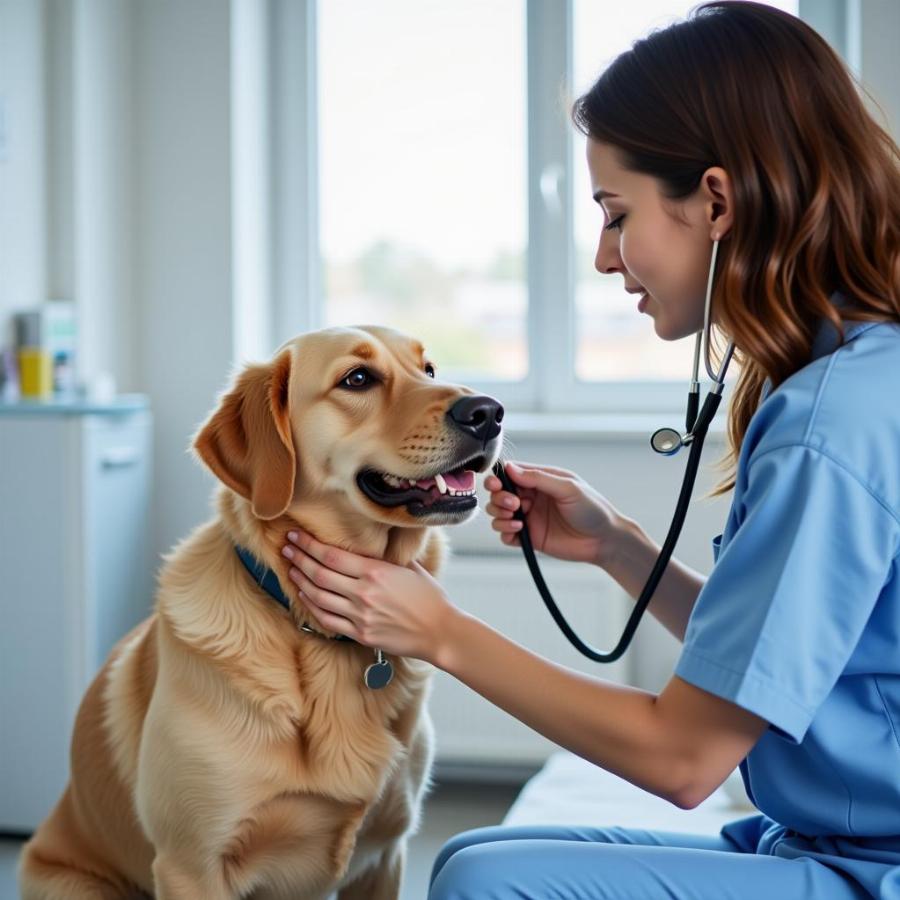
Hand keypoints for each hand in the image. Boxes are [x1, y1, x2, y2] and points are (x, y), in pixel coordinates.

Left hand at [281, 528, 457, 663]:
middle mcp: (364, 593)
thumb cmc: (430, 598)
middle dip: (299, 559)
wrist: (440, 632)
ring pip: (318, 597)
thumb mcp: (412, 567)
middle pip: (319, 574)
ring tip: (291, 569)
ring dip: (301, 581)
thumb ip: (389, 556)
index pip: (332, 556)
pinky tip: (305, 596)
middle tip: (286, 548)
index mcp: (376, 572)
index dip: (309, 545)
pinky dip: (311, 607)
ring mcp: (360, 616)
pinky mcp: (360, 634)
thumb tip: (376, 541)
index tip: (296, 536)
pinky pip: (327, 619)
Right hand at [485, 461, 625, 567]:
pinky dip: (505, 532)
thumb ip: (539, 478)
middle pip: (499, 493)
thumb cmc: (593, 509)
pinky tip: (518, 531)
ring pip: (498, 513)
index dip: (499, 478)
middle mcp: (532, 497)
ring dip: (499, 515)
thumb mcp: (568, 488)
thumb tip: (511, 468)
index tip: (497, 484)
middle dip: (498, 498)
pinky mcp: (529, 537)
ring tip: (515, 518)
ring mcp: (529, 517)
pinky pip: (506, 535)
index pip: (510, 473)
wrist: (605, 540)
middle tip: (512, 504)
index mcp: (540, 480)